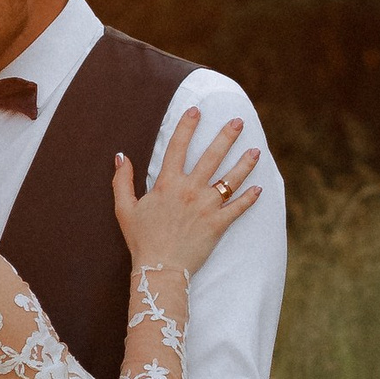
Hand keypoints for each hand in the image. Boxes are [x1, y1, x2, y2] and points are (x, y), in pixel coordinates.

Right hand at [111, 106, 262, 279]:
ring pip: (231, 180)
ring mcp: (207, 206)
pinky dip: (249, 198)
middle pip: (212, 156)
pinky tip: (259, 188)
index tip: (196, 110)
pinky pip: (238, 208)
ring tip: (256, 150)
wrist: (160, 268)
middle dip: (226, 136)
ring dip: (245, 164)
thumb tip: (120, 156)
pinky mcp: (218, 224)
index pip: (178, 147)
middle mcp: (190, 190)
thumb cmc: (141, 239)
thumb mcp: (124, 208)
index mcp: (168, 183)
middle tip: (239, 121)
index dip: (187, 126)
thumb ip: (122, 181)